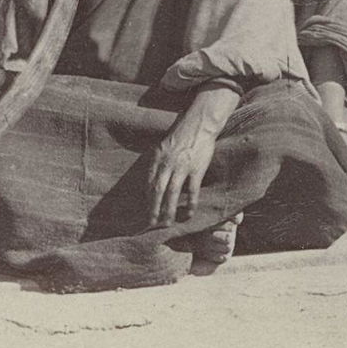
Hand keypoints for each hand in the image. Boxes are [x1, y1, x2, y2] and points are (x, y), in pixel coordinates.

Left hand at [149, 89, 238, 225]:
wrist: (200, 123)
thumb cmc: (182, 133)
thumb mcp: (164, 145)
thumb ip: (158, 162)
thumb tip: (152, 181)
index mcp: (157, 157)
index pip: (149, 183)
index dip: (147, 199)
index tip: (145, 211)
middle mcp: (167, 163)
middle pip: (157, 191)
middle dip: (153, 209)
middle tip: (151, 224)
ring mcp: (182, 167)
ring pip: (172, 193)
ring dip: (168, 211)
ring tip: (167, 224)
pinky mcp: (197, 169)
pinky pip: (192, 191)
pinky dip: (190, 204)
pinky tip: (188, 214)